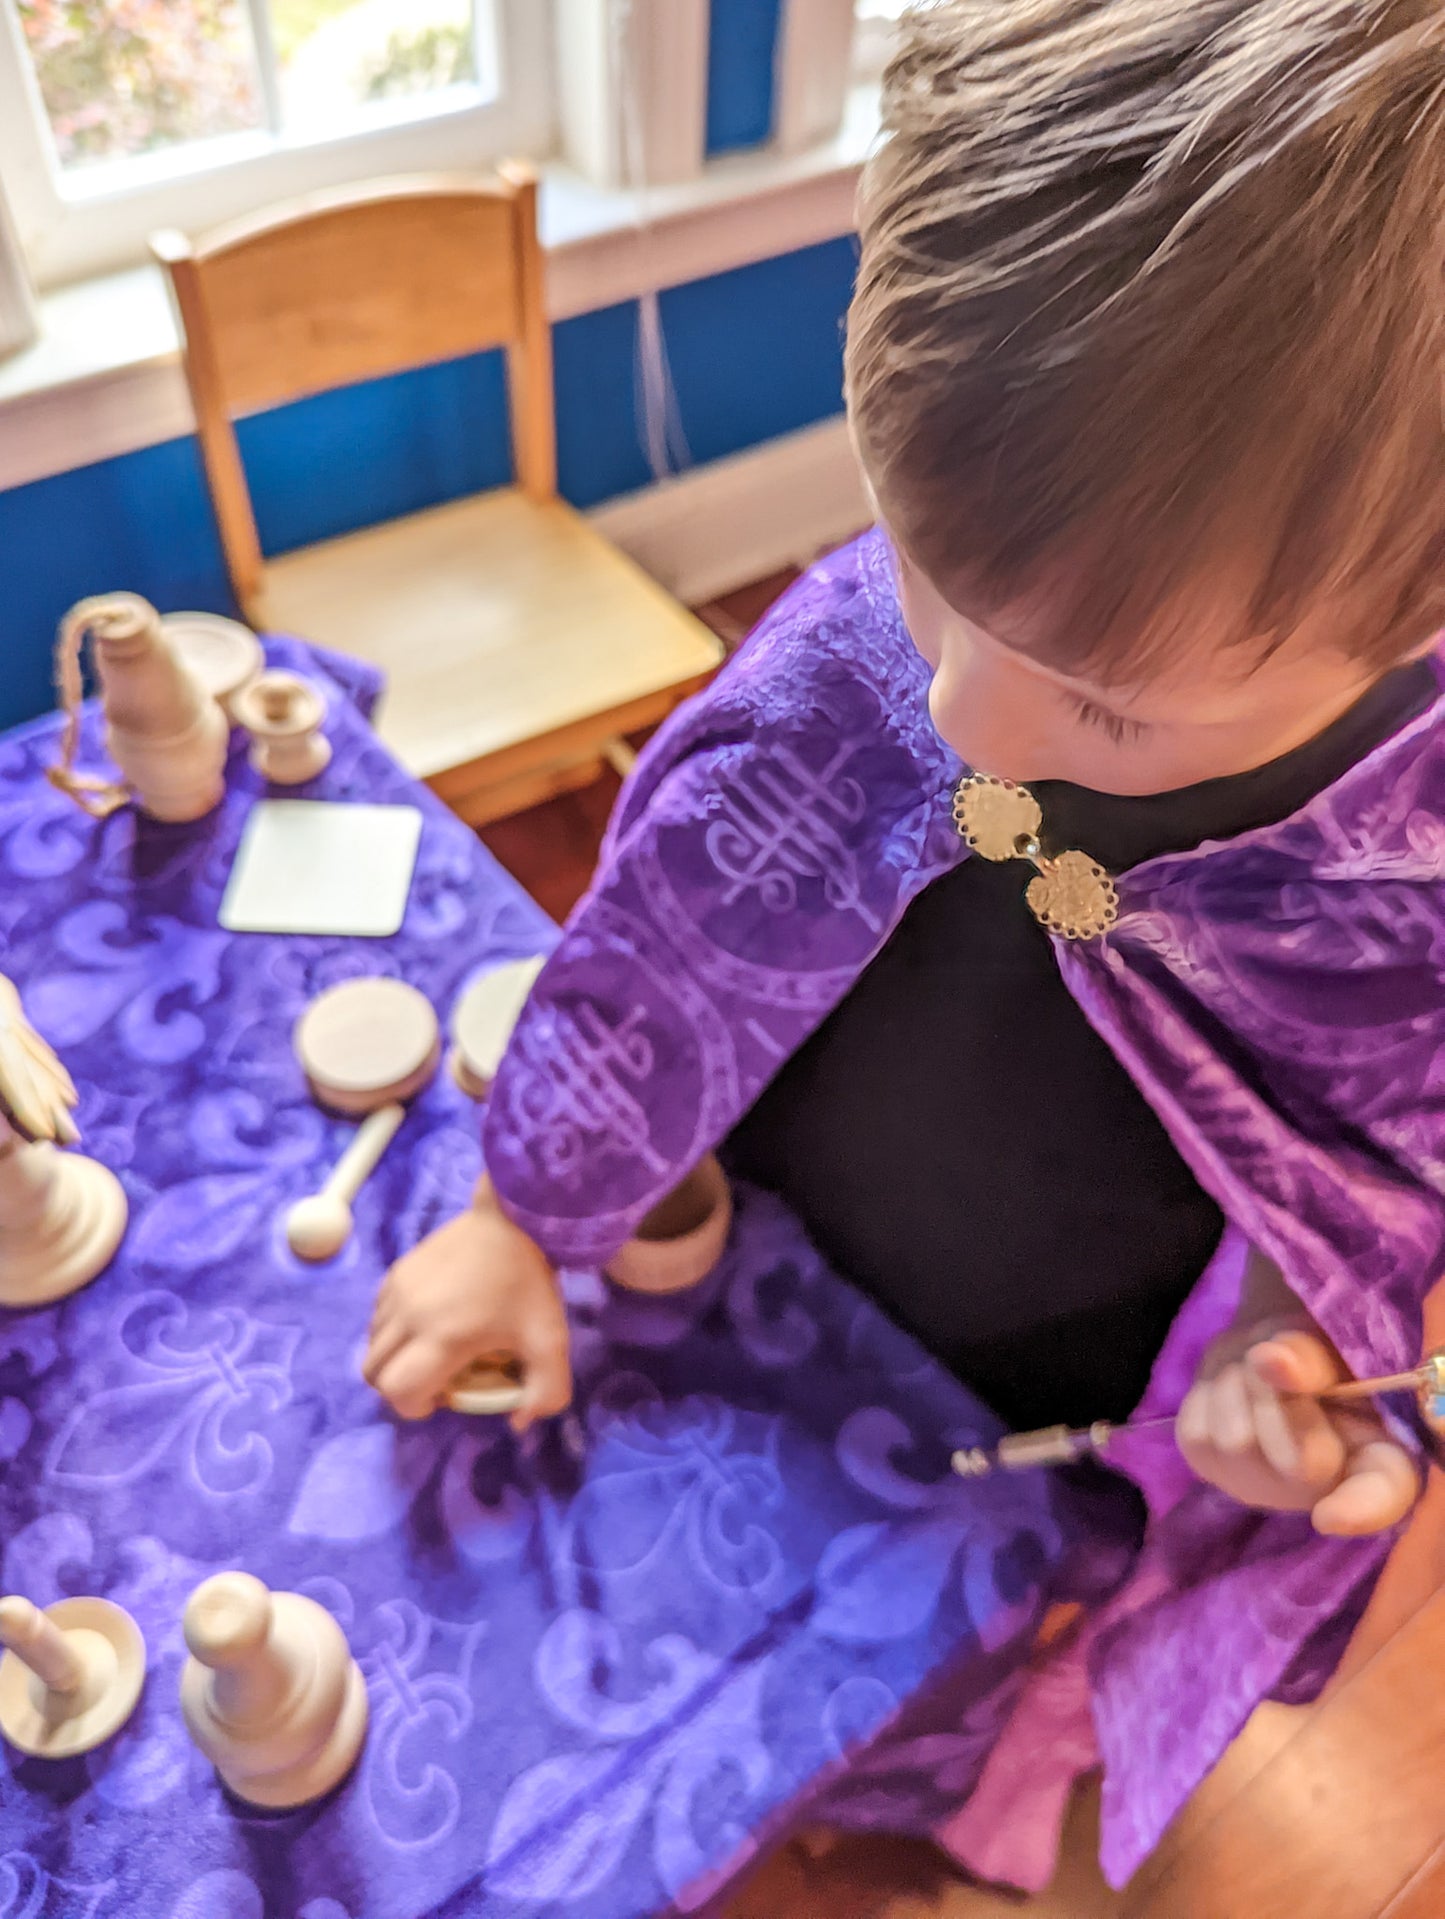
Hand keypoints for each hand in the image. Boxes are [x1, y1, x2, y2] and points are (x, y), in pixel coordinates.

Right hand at [363, 1184, 570, 1430]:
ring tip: (430, 1349)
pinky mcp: (397, 1270)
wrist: (513, 1216)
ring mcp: (397, 1290)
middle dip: (398, 1387)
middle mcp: (409, 1316)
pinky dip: (392, 1331)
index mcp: (443, 1337)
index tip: (445, 1396)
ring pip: (372, 1344)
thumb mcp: (551, 1340)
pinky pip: (377, 1316)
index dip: (415, 1406)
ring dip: (394, 1359)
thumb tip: (519, 1421)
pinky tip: (426, 1321)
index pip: (398, 1390)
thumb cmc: (529, 1281)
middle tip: (435, 1378)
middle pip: (374, 1373)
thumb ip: (546, 1392)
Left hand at [1177, 1324, 1419, 1536]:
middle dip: (1281, 1397)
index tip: (1329, 1517)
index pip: (1381, 1499)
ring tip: (1255, 1374)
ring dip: (1238, 1384)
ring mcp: (1262, 1489)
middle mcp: (1323, 1492)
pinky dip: (1206, 1395)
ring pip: (1237, 1441)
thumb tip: (1271, 1360)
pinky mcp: (1209, 1471)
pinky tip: (1228, 1390)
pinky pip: (1196, 1432)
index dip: (1358, 1512)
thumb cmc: (1318, 1358)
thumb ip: (1312, 1361)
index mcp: (1381, 1463)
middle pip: (1296, 1462)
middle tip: (1282, 1367)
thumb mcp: (1330, 1348)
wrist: (1267, 1354)